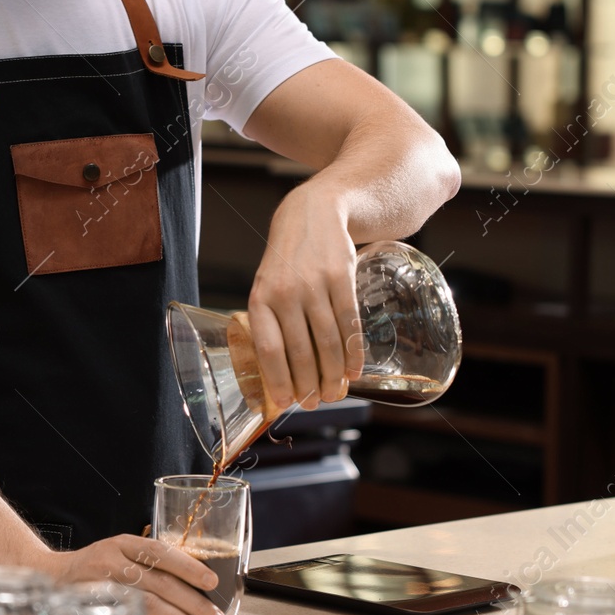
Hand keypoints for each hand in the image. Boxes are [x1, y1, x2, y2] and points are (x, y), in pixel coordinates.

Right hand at [36, 534, 225, 614]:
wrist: (51, 579)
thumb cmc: (95, 566)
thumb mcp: (118, 551)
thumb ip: (149, 559)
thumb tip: (197, 578)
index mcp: (121, 544)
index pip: (159, 550)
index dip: (188, 565)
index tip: (212, 580)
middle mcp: (111, 563)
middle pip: (159, 582)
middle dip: (193, 603)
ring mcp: (103, 589)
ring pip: (149, 606)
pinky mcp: (98, 613)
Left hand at [247, 182, 362, 409]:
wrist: (313, 212)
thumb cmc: (287, 260)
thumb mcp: (267, 285)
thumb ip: (273, 322)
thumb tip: (281, 374)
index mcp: (260, 298)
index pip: (268, 349)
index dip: (277, 380)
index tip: (285, 402)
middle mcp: (285, 292)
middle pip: (300, 352)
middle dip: (310, 384)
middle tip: (317, 402)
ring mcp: (314, 284)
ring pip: (327, 342)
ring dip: (334, 374)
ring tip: (336, 392)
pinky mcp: (341, 277)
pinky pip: (349, 323)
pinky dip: (353, 352)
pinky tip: (354, 370)